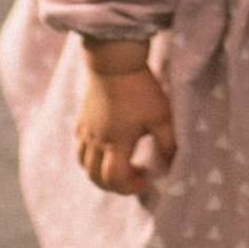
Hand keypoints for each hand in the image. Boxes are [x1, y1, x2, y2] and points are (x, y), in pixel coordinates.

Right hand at [77, 67, 176, 195]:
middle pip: (94, 177)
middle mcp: (97, 141)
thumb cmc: (140, 88)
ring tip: (118, 166)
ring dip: (99, 173)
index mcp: (117, 143)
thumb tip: (168, 166)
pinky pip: (80, 147)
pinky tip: (106, 146)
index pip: (114, 180)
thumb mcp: (161, 116)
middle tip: (133, 177)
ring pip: (84, 164)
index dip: (130, 187)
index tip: (146, 177)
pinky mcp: (81, 118)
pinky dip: (90, 156)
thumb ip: (167, 144)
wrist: (114, 60)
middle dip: (114, 186)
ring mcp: (86, 130)